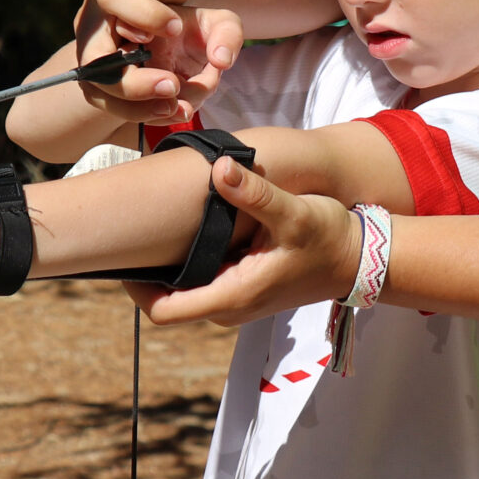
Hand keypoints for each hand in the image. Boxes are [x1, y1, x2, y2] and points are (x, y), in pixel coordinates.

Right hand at [77, 0, 242, 126]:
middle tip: (173, 85)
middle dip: (134, 82)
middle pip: (95, 59)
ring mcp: (94, 54)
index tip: (177, 26)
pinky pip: (113, 103)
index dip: (145, 15)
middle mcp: (92, 22)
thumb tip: (172, 11)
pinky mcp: (103, 78)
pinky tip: (174, 109)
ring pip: (100, 90)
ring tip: (178, 106)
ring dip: (138, 107)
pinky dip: (144, 113)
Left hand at [124, 155, 359, 327]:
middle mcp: (230, 306)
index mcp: (234, 295)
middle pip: (167, 303)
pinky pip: (201, 284)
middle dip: (143, 276)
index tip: (119, 258)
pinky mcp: (244, 289)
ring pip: (183, 294)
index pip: (164, 311)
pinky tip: (180, 234)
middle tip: (126, 236)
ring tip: (147, 232)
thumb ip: (254, 193)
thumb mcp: (293, 212)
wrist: (359, 258)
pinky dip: (185, 265)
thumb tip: (221, 167)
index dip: (134, 289)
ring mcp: (236, 300)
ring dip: (163, 270)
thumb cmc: (328, 238)